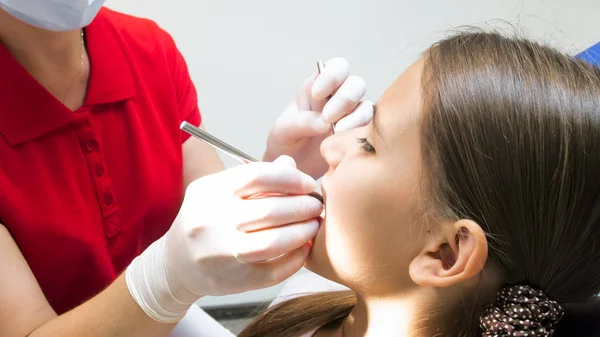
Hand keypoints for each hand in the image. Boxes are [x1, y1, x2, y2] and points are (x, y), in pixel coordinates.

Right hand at [126, 156, 322, 322]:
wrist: (176, 263)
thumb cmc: (206, 219)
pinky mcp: (234, 280)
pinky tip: (304, 248)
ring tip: (313, 225)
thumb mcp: (220, 190)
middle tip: (317, 206)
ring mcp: (222, 253)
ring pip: (274, 242)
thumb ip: (255, 176)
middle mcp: (212, 221)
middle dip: (303, 206)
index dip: (290, 178)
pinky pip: (275, 271)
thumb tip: (291, 164)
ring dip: (302, 232)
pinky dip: (296, 258)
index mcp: (211, 192)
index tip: (308, 184)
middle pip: (270, 210)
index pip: (257, 176)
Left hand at [263, 57, 373, 178]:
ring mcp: (351, 116)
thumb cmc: (286, 142)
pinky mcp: (358, 134)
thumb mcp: (283, 131)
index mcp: (318, 86)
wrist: (293, 167)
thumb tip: (323, 122)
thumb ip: (300, 123)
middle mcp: (338, 97)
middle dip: (344, 99)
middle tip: (328, 118)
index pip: (335, 67)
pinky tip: (347, 142)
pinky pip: (369, 128)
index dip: (332, 76)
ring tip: (338, 132)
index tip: (318, 94)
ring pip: (366, 105)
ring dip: (355, 117)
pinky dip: (361, 132)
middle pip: (355, 84)